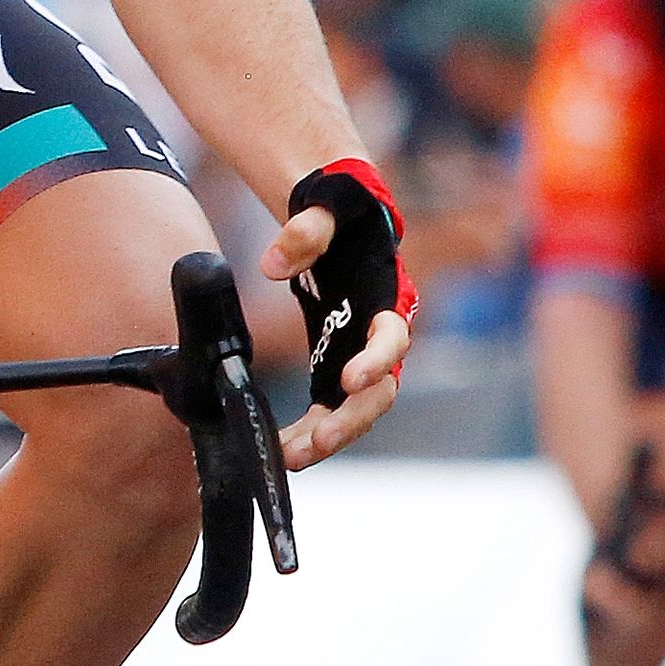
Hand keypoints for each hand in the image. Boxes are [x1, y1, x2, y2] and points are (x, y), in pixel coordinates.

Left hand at [259, 159, 416, 469]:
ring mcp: (360, 356)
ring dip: (328, 437)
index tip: (348, 380)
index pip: (393, 337)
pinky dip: (309, 432)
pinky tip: (281, 449)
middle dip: (350, 420)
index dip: (375, 360)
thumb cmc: (339, 209)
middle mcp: (380, 335)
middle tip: (315, 443)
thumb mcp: (326, 207)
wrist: (339, 214)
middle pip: (380, 390)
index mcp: (386, 296)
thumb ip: (304, 230)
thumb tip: (271, 264)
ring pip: (357, 410)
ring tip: (290, 459)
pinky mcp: (336, 366)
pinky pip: (329, 410)